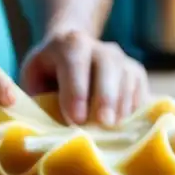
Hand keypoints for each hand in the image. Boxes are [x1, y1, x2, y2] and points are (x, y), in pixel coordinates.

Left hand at [19, 30, 148, 126]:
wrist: (72, 51)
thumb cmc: (48, 73)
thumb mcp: (34, 80)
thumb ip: (39, 99)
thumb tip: (45, 129)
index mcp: (70, 44)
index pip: (75, 63)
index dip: (76, 91)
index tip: (76, 119)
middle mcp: (99, 46)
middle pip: (108, 67)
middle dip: (106, 97)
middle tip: (103, 123)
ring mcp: (121, 58)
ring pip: (127, 79)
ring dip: (121, 107)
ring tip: (113, 130)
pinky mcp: (135, 71)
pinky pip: (139, 90)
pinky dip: (132, 109)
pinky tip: (122, 126)